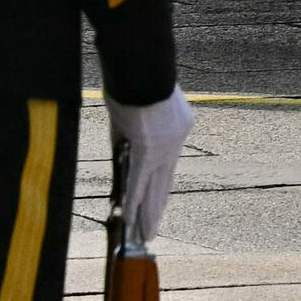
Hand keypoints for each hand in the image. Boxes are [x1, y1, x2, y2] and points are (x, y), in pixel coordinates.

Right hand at [109, 88, 193, 243]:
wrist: (145, 65)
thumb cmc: (139, 73)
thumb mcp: (141, 100)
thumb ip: (133, 123)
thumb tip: (122, 137)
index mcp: (178, 127)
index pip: (167, 165)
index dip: (160, 186)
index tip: (156, 200)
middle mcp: (176, 141)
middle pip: (164, 182)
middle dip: (156, 208)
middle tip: (151, 230)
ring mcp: (164, 147)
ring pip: (154, 187)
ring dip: (148, 214)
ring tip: (146, 235)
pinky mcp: (148, 149)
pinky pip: (139, 180)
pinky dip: (135, 200)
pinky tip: (132, 219)